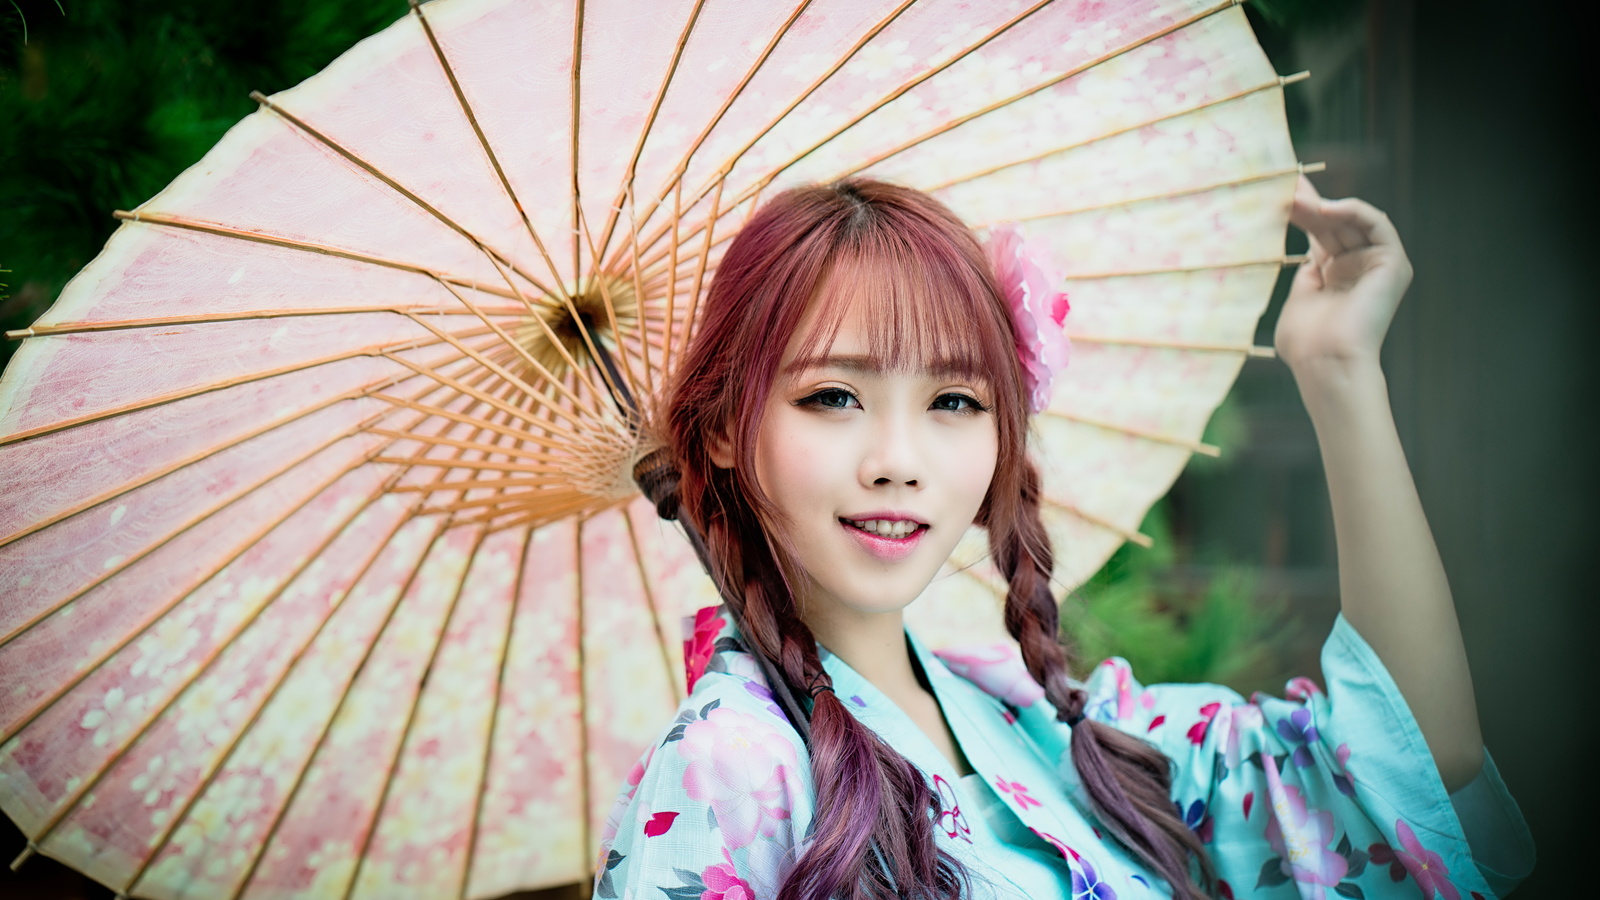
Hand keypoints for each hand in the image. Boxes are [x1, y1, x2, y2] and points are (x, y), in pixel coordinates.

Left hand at [1275, 176, 1413, 375]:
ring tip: (1294, 196)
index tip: (1279, 191)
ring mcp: (1377, 265)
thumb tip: (1305, 253)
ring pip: (1350, 223)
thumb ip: (1304, 277)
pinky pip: (1377, 225)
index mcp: (1334, 277)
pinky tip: (1327, 208)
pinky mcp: (1394, 263)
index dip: (1302, 212)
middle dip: (1307, 203)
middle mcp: (1357, 268)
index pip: (1319, 234)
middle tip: (1282, 183)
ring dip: (1322, 206)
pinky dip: (1354, 211)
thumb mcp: (1299, 302)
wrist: (1328, 363)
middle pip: (1332, 225)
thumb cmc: (1307, 344)